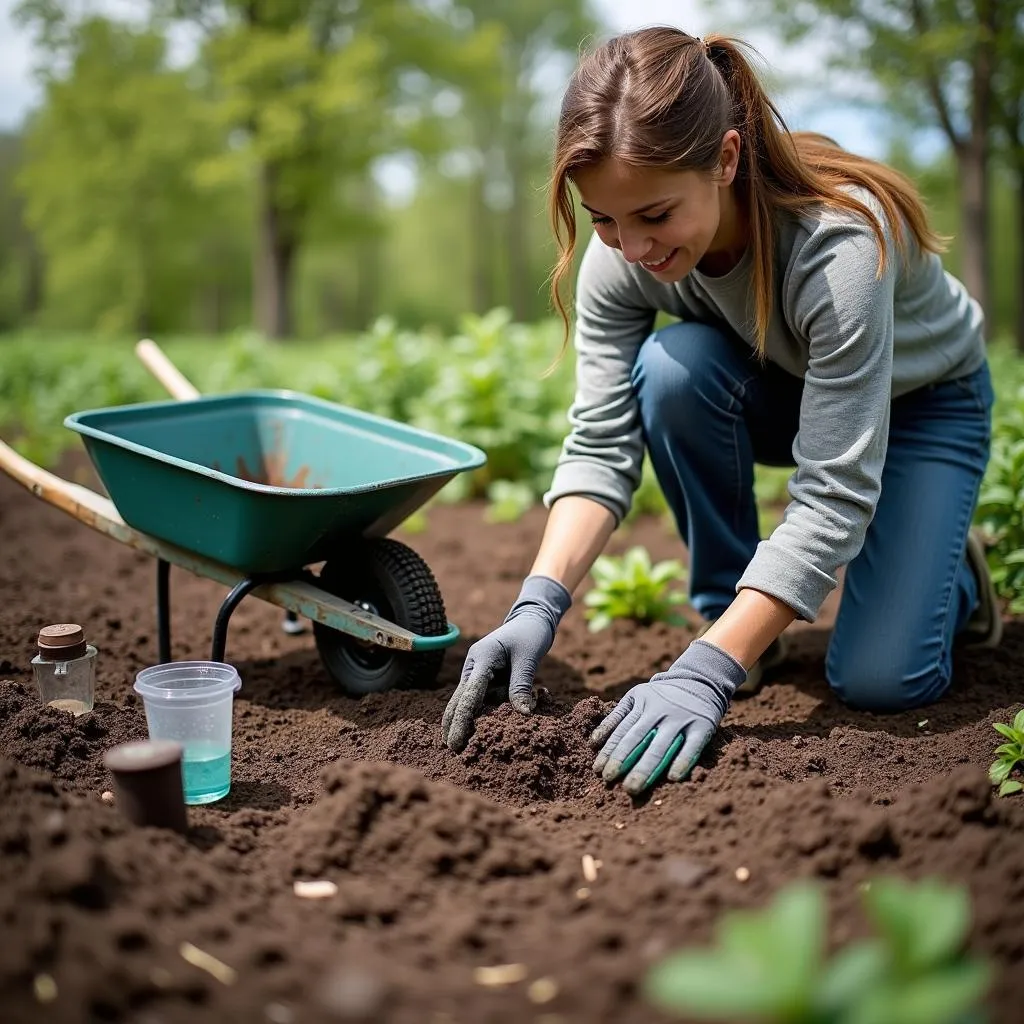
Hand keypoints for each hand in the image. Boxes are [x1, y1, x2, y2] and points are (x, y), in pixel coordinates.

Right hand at [442, 575, 571, 751]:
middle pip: (459, 699)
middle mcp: (474, 666)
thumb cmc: (530, 634)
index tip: (456, 741)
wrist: (530, 619)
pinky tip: (471, 732)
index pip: (469, 694)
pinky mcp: (485, 678)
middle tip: (451, 749)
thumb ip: (522, 684)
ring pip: (466, 701)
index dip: (462, 720)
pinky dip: (475, 714)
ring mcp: (477, 672)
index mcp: (481, 658)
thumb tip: (523, 715)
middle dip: (453, 724)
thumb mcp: (528, 657)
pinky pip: (478, 699)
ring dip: (462, 721)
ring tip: (456, 746)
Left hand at [589, 640, 745, 795]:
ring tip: (632, 787)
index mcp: (642, 703)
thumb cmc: (663, 696)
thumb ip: (618, 716)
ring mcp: (680, 718)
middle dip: (621, 760)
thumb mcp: (638, 695)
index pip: (622, 730)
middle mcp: (659, 710)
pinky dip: (682, 761)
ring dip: (645, 768)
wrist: (701, 680)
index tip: (598, 770)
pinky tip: (673, 777)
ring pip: (660, 746)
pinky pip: (692, 747)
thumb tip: (593, 743)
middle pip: (637, 739)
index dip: (609, 750)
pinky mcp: (702, 726)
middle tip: (608, 780)